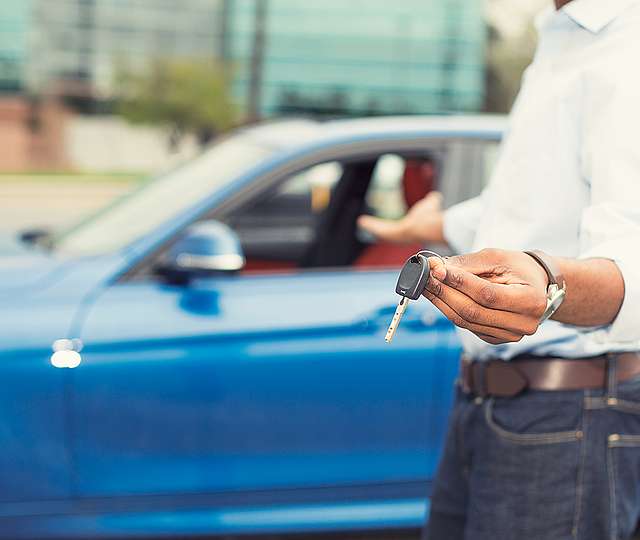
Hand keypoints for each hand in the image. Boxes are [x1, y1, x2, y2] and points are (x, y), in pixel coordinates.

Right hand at [357, 191, 444, 243]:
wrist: (426, 227)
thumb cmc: (430, 218)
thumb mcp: (430, 204)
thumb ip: (432, 200)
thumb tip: (435, 195)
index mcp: (411, 228)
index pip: (401, 227)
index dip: (396, 226)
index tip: (390, 225)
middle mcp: (402, 233)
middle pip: (387, 230)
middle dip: (378, 227)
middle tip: (370, 223)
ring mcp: (394, 235)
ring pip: (380, 230)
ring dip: (372, 227)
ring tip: (362, 221)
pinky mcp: (388, 233)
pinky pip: (377, 229)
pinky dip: (369, 225)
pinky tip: (362, 221)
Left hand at [423, 248, 548, 343]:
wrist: (537, 285)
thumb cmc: (518, 268)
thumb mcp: (497, 257)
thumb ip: (468, 264)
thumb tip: (437, 268)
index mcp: (530, 300)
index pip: (486, 294)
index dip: (459, 282)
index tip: (437, 269)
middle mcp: (523, 323)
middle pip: (472, 311)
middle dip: (444, 292)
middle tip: (425, 277)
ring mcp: (510, 335)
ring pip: (466, 321)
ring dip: (442, 302)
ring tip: (428, 285)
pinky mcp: (497, 339)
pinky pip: (468, 326)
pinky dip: (450, 310)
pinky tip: (440, 296)